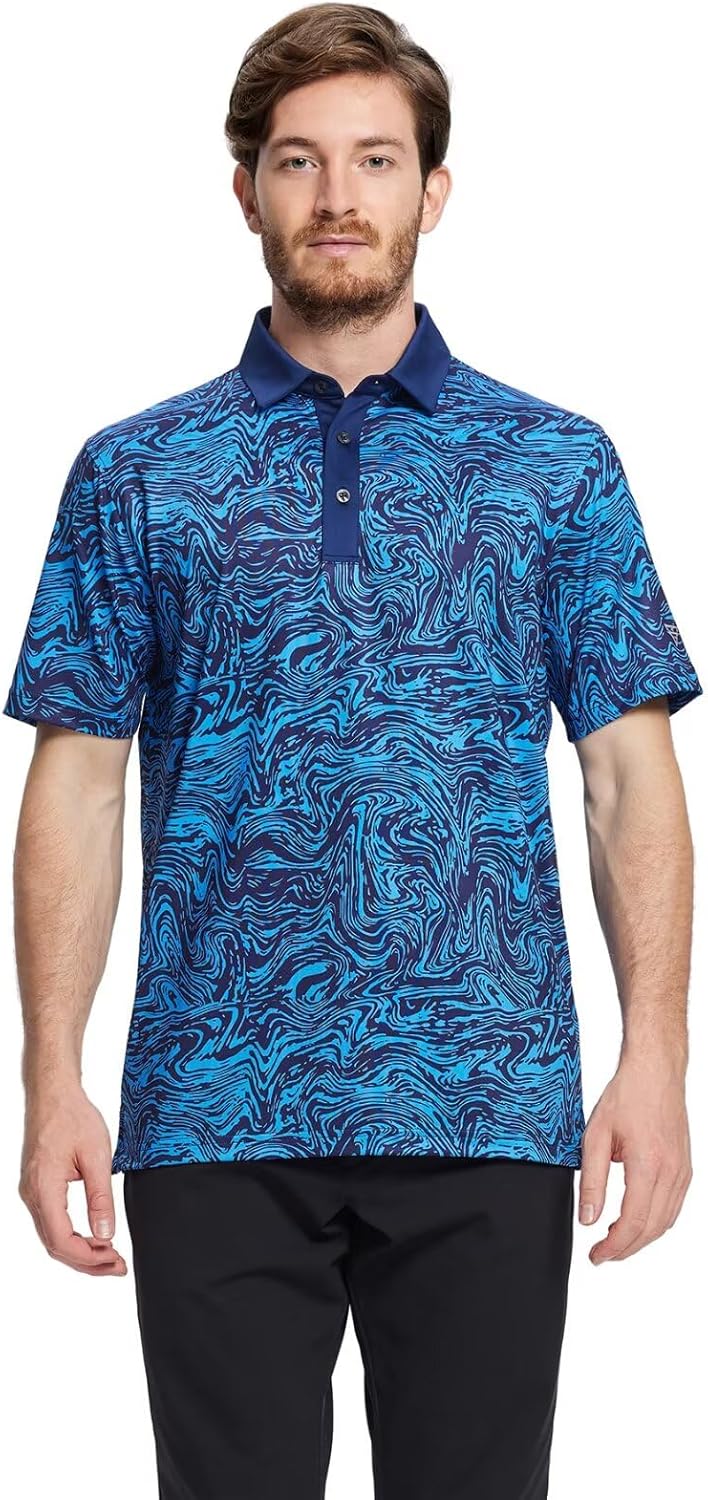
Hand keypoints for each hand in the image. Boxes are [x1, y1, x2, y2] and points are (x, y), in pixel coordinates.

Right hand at [19, 1084, 127, 1274]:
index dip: (89, 1258)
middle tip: (117, 1266)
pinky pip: (51, 1222)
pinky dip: (71, 1236)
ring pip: (52, 1237)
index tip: (114, 1260)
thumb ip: (101, 1197)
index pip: (61, 1240)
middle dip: (87, 1261)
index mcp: (44, 1188)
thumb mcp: (97, 1156)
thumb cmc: (73, 1116)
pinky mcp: (37, 1187)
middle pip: (55, 1245)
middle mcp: (32, 1194)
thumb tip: (106, 1234)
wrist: (53, 1093)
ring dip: (80, 1251)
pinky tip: (93, 1237)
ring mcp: (31, 1192)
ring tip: (110, 1256)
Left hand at [577, 1053, 691, 1263]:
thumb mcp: (596, 1135)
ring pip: (666, 1222)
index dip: (614, 1247)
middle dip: (626, 1249)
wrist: (656, 1072)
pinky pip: (673, 1207)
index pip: (633, 1222)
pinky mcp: (686, 1169)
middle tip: (602, 1255)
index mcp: (648, 1164)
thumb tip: (587, 1218)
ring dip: (641, 1239)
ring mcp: (683, 1172)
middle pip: (652, 1229)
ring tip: (615, 1242)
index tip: (596, 1255)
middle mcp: (671, 1172)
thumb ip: (591, 1180)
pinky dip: (655, 1223)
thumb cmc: (627, 1096)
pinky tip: (637, 1222)